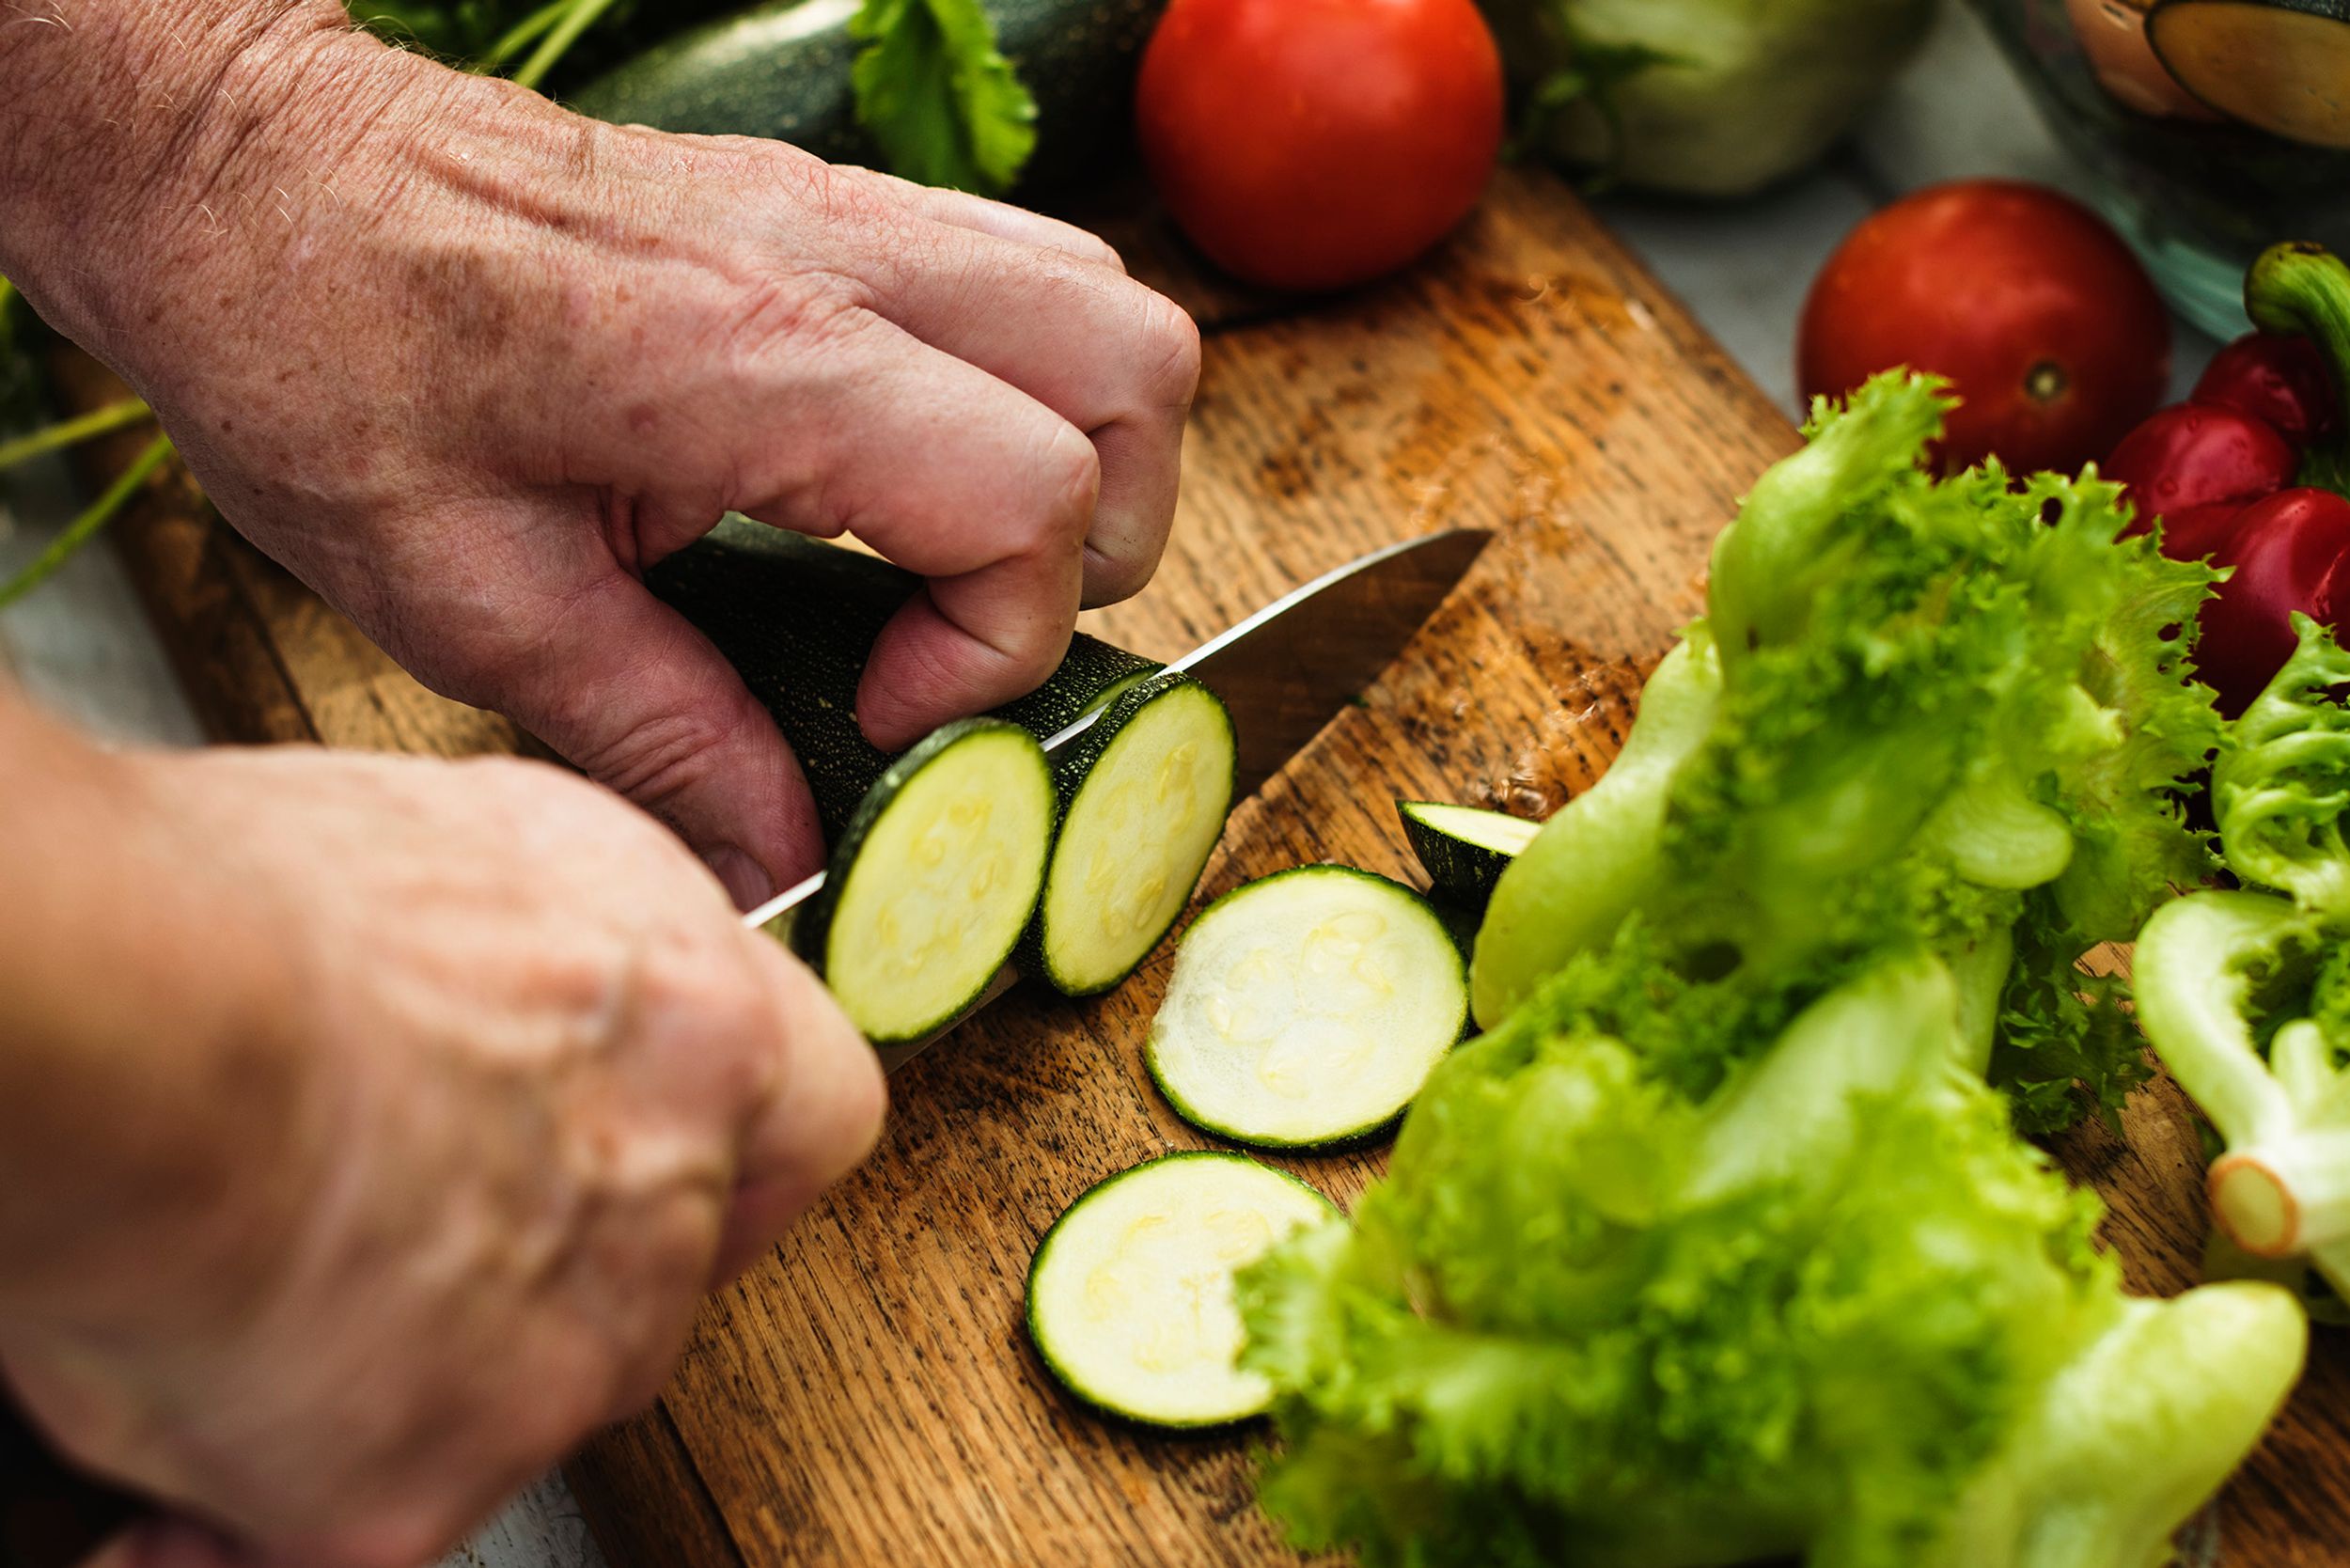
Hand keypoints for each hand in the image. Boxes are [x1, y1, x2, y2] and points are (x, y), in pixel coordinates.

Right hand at [0, 729, 882, 1567]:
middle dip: (549, 1265)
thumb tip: (539, 982)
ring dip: (420, 1372)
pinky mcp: (423, 1488)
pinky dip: (271, 1497)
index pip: (812, 1116)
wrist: (129, 1019)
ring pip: (525, 1401)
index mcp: (697, 1022)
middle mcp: (663, 1196)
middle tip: (406, 1221)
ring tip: (256, 1294)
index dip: (737, 1150)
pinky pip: (367, 1522)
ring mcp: (561, 1358)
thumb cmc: (251, 898)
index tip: (672, 1158)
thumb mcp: (481, 847)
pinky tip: (193, 1427)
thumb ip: (563, 946)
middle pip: (658, 1273)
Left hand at [3, 6, 1200, 906]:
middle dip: (1105, 543)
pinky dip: (1028, 389)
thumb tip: (782, 851)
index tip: (885, 707)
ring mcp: (847, 211)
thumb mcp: (468, 596)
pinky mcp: (829, 204)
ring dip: (1089, 456)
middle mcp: (839, 258)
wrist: (245, 170)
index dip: (995, 646)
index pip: (1031, 498)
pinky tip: (905, 474)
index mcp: (755, 358)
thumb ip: (660, 733)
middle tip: (968, 636)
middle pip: (1136, 376)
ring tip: (960, 561)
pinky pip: (1026, 275)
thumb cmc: (320, 350)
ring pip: (1110, 308)